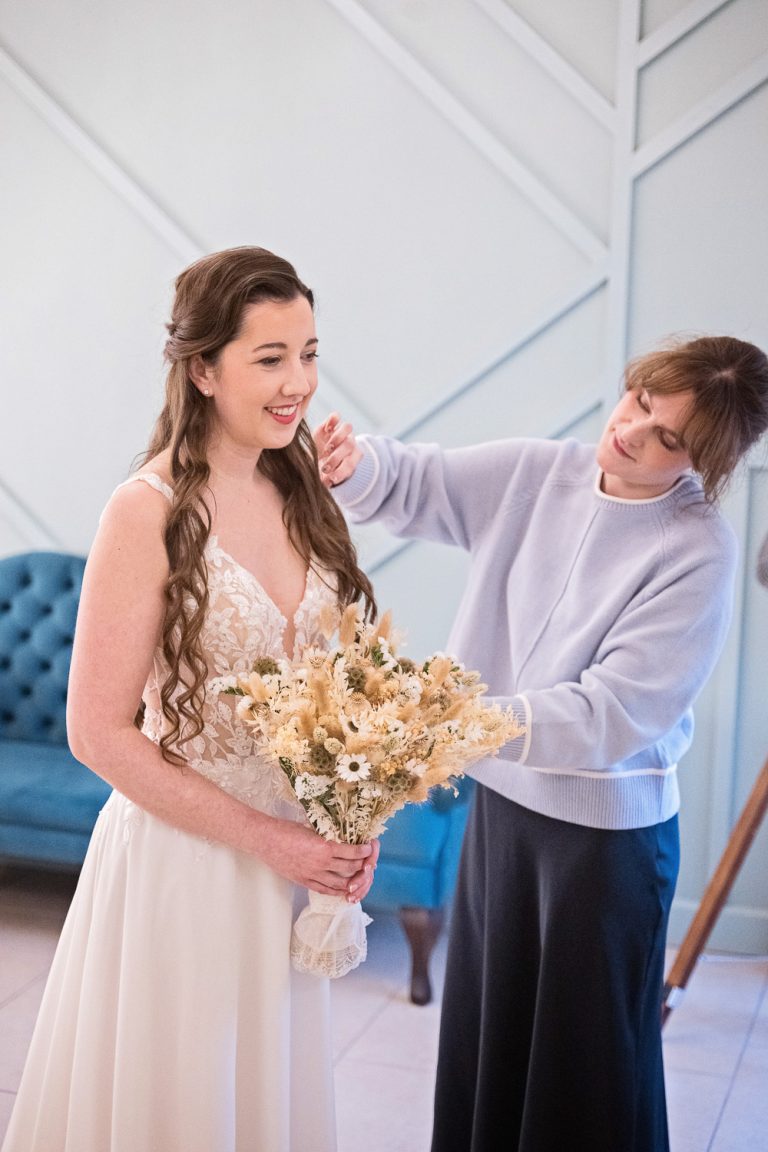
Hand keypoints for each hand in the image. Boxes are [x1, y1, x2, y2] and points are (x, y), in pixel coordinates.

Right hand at [257, 815, 376, 897]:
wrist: (266, 841)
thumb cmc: (287, 830)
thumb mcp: (312, 828)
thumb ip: (328, 835)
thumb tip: (343, 836)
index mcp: (325, 847)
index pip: (353, 852)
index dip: (364, 851)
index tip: (369, 847)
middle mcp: (321, 864)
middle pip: (350, 868)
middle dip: (362, 865)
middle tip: (367, 861)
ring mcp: (313, 875)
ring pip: (340, 883)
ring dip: (352, 879)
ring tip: (358, 875)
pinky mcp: (304, 882)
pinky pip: (325, 890)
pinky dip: (337, 890)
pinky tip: (344, 888)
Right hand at [313, 411, 361, 487]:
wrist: (318, 456)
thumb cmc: (323, 470)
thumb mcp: (325, 477)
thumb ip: (327, 480)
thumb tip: (326, 483)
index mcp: (351, 458)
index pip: (351, 464)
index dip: (342, 472)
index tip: (332, 479)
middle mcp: (349, 443)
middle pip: (349, 445)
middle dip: (336, 458)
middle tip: (325, 467)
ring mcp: (340, 432)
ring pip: (347, 428)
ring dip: (337, 438)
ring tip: (327, 449)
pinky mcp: (330, 424)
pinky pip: (336, 416)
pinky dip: (332, 420)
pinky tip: (327, 429)